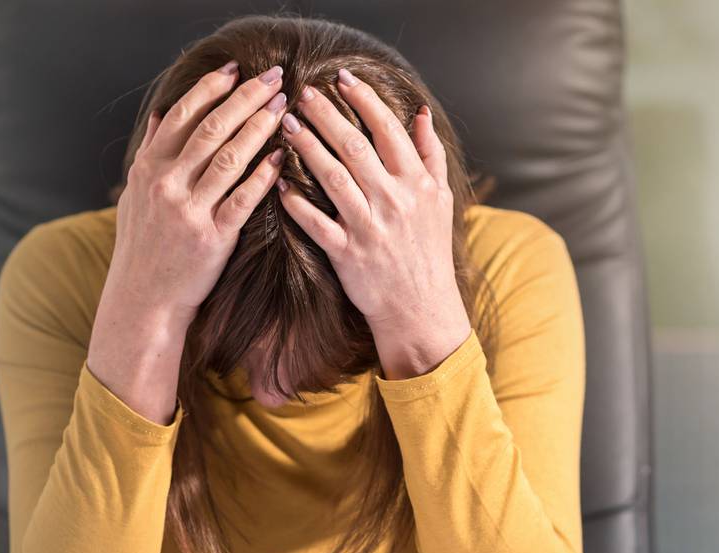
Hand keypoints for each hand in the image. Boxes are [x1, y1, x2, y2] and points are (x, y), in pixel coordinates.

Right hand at [88, 61, 287, 423]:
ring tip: (284, 108)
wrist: (144, 298)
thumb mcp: (136, 196)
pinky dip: (262, 177)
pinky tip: (280, 158)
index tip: (235, 69)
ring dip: (259, 128)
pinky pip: (242, 200)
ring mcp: (189, 210)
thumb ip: (149, 153)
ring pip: (229, 158)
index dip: (210, 89)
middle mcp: (166, 184)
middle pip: (210, 129)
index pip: (181, 116)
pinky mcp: (212, 238)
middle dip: (245, 99)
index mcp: (148, 169)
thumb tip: (159, 115)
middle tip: (274, 78)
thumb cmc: (144, 246)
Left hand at [276, 69, 471, 379]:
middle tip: (301, 92)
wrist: (421, 307)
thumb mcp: (441, 200)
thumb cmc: (429, 250)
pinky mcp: (349, 254)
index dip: (364, 100)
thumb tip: (420, 113)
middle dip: (326, 115)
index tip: (341, 78)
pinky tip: (277, 182)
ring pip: (332, 178)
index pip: (388, 130)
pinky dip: (296, 203)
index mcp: (417, 183)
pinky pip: (316, 223)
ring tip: (286, 124)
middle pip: (354, 146)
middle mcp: (394, 200)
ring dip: (307, 148)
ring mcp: (370, 227)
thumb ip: (431, 154)